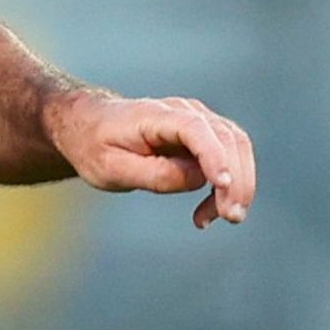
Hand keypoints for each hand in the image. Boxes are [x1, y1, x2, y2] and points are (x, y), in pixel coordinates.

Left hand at [47, 88, 256, 225]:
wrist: (89, 126)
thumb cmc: (96, 146)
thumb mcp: (110, 169)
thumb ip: (153, 174)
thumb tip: (197, 178)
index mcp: (154, 115)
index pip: (194, 129)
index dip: (213, 155)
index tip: (223, 184)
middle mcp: (184, 111)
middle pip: (226, 138)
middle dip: (236, 179)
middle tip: (230, 217)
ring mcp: (199, 120)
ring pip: (236, 147)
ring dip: (239, 185)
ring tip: (221, 218)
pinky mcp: (205, 135)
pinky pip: (229, 157)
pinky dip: (229, 186)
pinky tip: (210, 212)